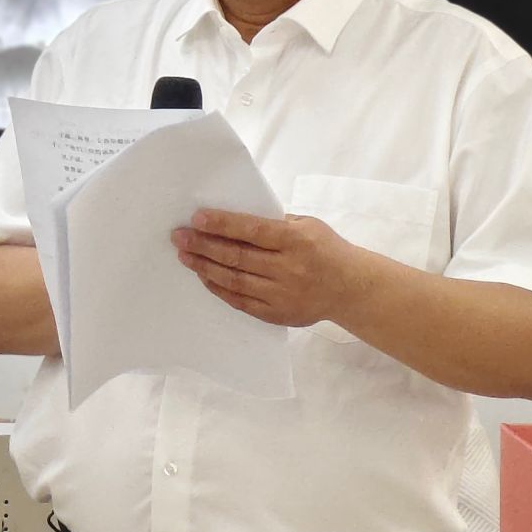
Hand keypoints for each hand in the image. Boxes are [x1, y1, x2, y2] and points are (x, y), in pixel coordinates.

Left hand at [171, 209, 375, 329]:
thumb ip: (275, 222)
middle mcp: (288, 268)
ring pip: (235, 280)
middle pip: (238, 256)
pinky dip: (220, 289)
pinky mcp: (278, 313)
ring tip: (185, 256)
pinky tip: (204, 277)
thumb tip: (234, 219)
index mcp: (296, 240)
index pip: (252, 230)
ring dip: (205, 267)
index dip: (222, 224)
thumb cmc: (326, 249)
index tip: (197, 218)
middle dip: (204, 245)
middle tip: (179, 237)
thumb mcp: (308, 225)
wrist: (351, 289)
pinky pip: (241, 301)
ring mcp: (282, 294)